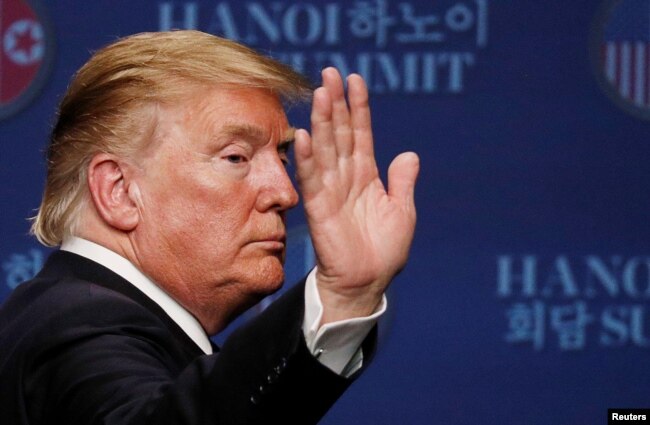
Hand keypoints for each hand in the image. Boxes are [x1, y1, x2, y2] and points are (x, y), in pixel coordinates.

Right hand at [294, 67, 418, 323]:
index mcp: (366, 176)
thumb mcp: (402, 212)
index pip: (361, 134)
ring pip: (326, 149)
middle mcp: (346, 178)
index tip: (355, 80)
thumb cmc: (384, 250)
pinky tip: (305, 134)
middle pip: (340, 134)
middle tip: (330, 73)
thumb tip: (409, 153)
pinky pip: (312, 179)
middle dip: (337, 104)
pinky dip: (308, 157)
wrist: (367, 282)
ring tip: (321, 93)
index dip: (359, 108)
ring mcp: (331, 191)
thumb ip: (402, 182)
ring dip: (323, 122)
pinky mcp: (318, 209)